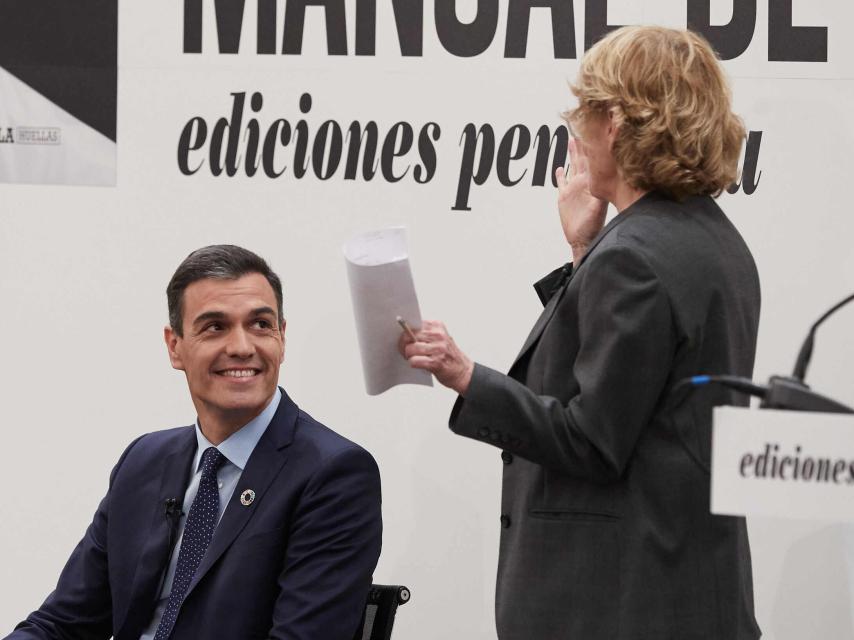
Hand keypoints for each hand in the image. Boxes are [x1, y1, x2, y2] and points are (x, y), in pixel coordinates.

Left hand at [398, 320, 473, 394]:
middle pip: (409, 335)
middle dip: (404, 345)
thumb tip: (403, 331)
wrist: (463, 371)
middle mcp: (439, 336)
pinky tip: (419, 364)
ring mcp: (438, 349)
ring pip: (410, 349)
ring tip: (415, 358)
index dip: (406, 332)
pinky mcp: (436, 362)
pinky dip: (413, 364)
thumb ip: (424, 333)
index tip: (406, 339)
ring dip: (409, 356)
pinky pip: (414, 361)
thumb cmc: (448, 355)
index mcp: (438, 326)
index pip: (414, 324)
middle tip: (408, 351)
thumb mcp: (439, 338)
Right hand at [555, 138, 607, 262]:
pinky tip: (560, 167)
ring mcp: (574, 189)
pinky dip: (561, 175)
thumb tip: (606, 180)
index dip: (593, 146)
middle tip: (582, 126)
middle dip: (582, 143)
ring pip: (573, 166)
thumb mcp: (597, 207)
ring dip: (572, 153)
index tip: (595, 130)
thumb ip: (600, 193)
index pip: (593, 159)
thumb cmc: (592, 226)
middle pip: (582, 158)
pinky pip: (562, 182)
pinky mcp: (565, 197)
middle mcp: (583, 183)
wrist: (582, 239)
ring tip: (571, 140)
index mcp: (591, 183)